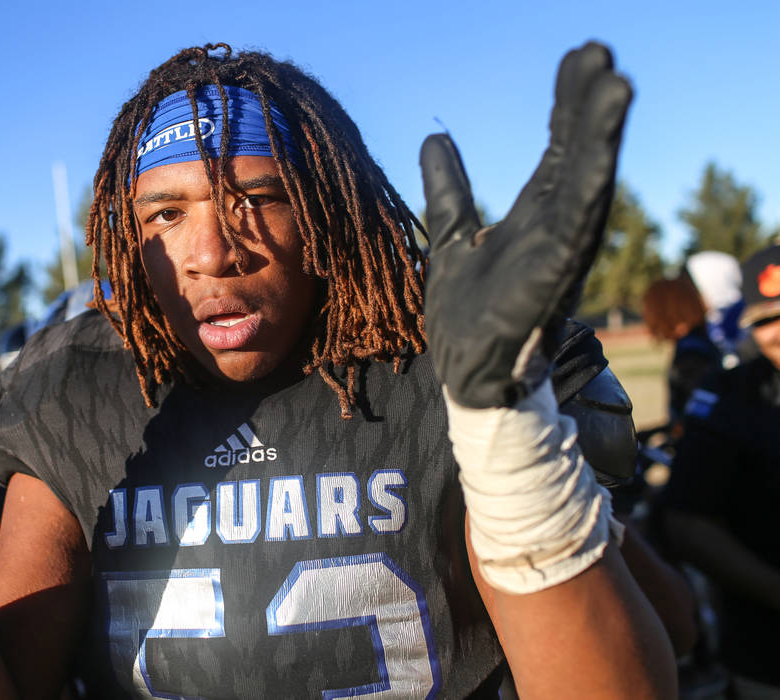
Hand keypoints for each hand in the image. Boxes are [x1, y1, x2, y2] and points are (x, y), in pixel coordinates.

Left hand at [420, 42, 631, 407]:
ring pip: (587, 181)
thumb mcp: (448, 237)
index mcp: (536, 215)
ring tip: (615, 81)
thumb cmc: (466, 314)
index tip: (580, 57)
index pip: (559, 149)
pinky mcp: (553, 273)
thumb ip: (448, 190)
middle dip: (587, 105)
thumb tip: (435, 137)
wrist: (466, 374)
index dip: (568, 106)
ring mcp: (559, 248)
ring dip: (601, 133)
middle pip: (578, 154)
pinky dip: (591, 183)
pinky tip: (600, 148)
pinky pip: (577, 222)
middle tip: (598, 51)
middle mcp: (556, 226)